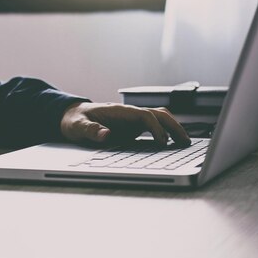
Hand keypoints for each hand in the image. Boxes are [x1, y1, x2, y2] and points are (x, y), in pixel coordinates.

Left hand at [60, 102, 190, 146]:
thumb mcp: (77, 127)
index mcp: (119, 112)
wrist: (72, 115)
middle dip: (173, 126)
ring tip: (185, 144)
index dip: (155, 128)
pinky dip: (165, 133)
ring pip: (159, 118)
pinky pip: (154, 127)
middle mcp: (129, 114)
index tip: (161, 142)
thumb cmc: (75, 120)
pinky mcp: (132, 127)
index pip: (145, 116)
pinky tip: (172, 145)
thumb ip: (91, 130)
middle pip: (158, 114)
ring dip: (173, 128)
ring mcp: (132, 120)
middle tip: (185, 142)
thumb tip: (106, 135)